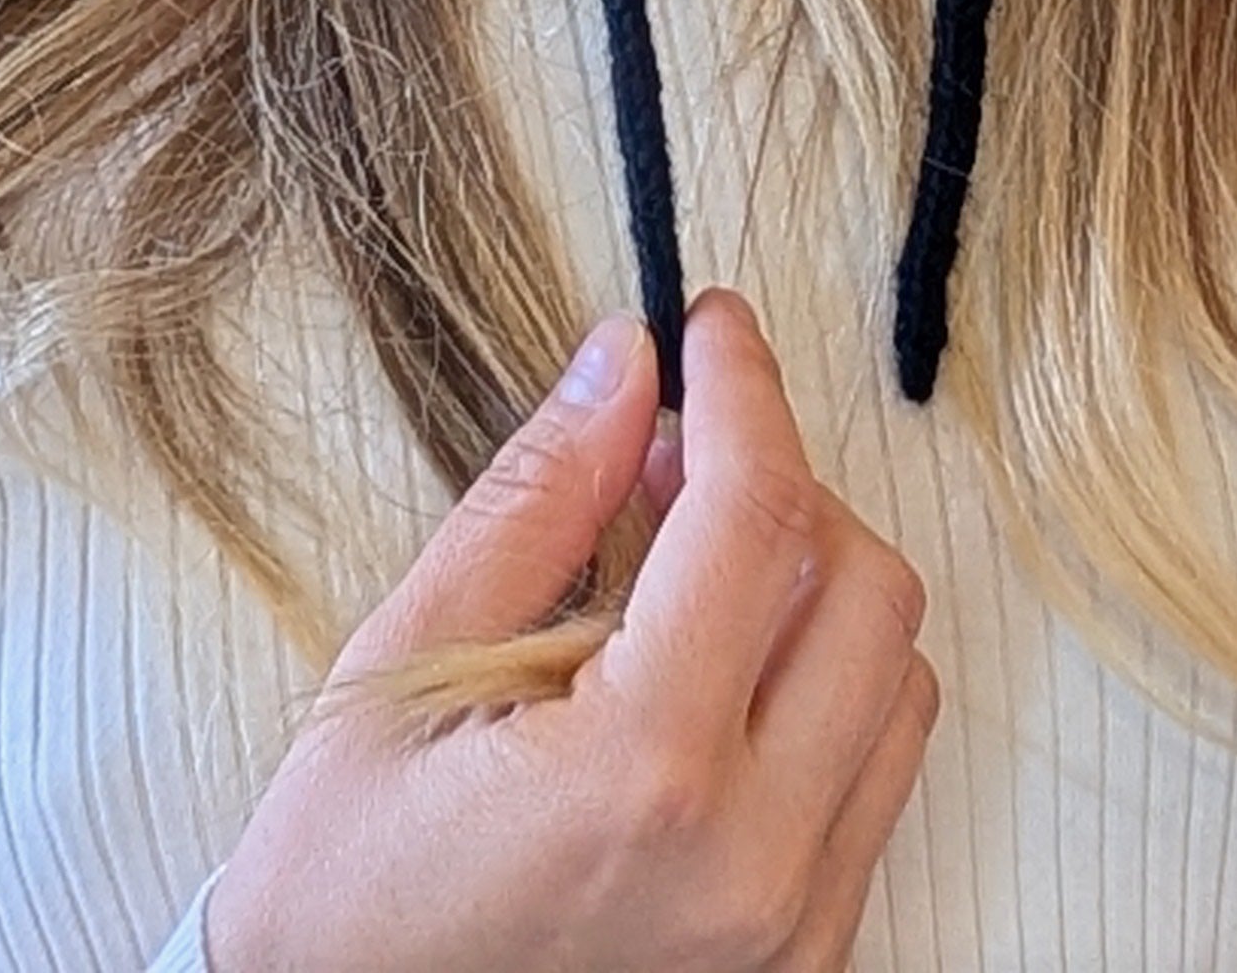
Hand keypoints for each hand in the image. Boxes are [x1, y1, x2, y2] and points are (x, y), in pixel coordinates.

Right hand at [202, 289, 938, 972]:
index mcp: (646, 777)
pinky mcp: (800, 968)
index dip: (743, 390)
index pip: (760, 516)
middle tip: (673, 454)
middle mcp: (752, 865)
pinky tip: (705, 676)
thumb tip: (624, 364)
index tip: (709, 328)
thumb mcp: (404, 669)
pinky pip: (870, 786)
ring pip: (894, 685)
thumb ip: (536, 504)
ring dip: (813, 592)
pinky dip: (816, 695)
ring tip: (684, 569)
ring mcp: (791, 932)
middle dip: (784, 486)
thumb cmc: (342, 894)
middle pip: (868, 591)